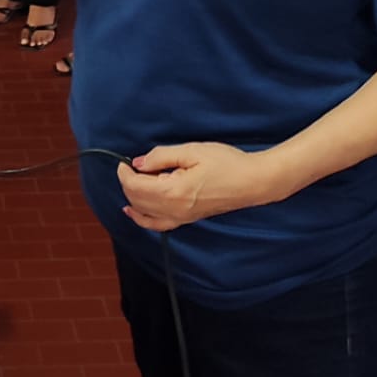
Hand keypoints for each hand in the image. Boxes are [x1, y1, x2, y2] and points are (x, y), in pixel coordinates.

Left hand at [116, 143, 281, 231]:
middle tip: (130, 167)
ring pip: (144, 214)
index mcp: (173, 192)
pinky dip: (143, 217)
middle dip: (127, 183)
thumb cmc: (226, 163)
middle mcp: (174, 210)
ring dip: (132, 198)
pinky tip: (135, 210)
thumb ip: (161, 157)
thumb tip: (137, 164)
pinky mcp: (188, 220)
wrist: (252, 182)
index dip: (124, 172)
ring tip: (131, 182)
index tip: (124, 162)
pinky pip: (158, 224)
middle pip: (136, 200)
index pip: (135, 186)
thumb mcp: (191, 151)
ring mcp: (182, 218)